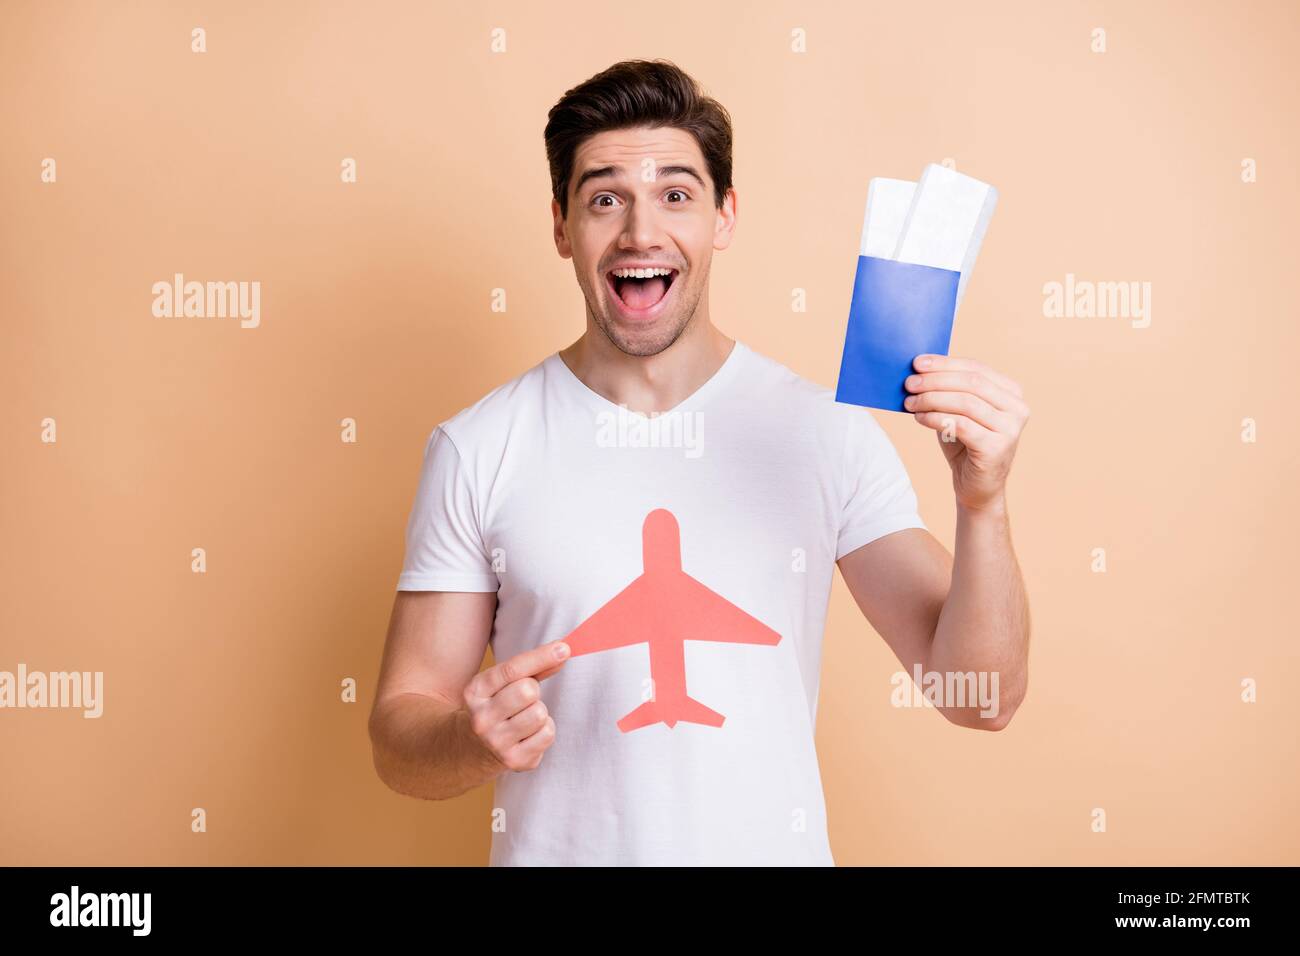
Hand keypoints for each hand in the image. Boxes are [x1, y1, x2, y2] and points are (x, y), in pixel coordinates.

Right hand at [462, 639, 569, 772]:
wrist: (472, 748)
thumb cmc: (496, 705)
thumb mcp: (502, 683)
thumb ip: (532, 667)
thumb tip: (562, 652)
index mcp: (475, 692)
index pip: (512, 670)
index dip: (541, 657)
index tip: (564, 648)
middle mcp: (481, 718)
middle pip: (528, 691)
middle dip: (533, 691)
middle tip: (523, 699)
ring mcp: (496, 742)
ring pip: (540, 714)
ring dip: (539, 712)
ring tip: (524, 717)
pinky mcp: (514, 760)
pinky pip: (547, 734)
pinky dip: (545, 730)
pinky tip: (529, 734)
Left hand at [903, 354, 1028, 512]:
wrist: (978, 488)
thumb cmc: (965, 445)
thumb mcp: (958, 412)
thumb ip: (949, 390)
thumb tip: (919, 370)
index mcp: (1011, 393)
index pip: (975, 368)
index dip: (945, 364)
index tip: (917, 363)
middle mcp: (1017, 408)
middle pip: (971, 382)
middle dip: (936, 380)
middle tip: (909, 383)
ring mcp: (1010, 429)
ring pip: (966, 402)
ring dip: (932, 399)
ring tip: (910, 402)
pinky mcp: (997, 448)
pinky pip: (961, 425)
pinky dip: (936, 418)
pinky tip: (919, 418)